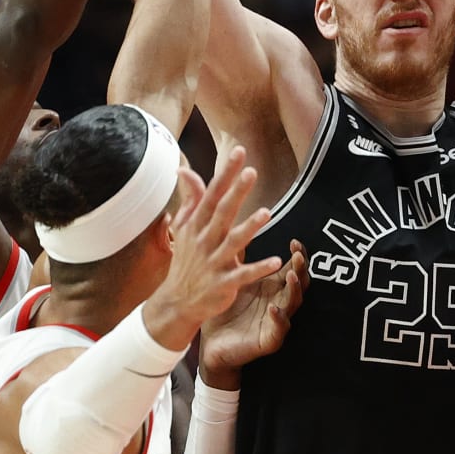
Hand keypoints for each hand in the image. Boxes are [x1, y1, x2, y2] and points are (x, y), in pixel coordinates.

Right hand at [141, 148, 284, 348]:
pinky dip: (259, 268)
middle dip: (236, 193)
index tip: (239, 152)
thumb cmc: (186, 259)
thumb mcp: (183, 227)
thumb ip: (190, 198)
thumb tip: (184, 169)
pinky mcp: (224, 284)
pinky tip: (276, 261)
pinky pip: (243, 275)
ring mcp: (214, 262)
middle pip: (222, 213)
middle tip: (252, 172)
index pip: (211, 194)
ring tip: (267, 212)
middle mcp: (205, 240)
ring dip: (250, 228)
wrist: (177, 301)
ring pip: (233, 242)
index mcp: (196, 225)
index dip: (225, 174)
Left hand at [200, 240, 308, 388]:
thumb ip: (237, 258)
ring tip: (290, 276)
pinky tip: (273, 308)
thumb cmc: (223, 310)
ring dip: (294, 290)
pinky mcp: (269, 339)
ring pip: (293, 304)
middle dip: (301, 269)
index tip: (295, 241)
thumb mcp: (231, 280)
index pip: (292, 267)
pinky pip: (280, 329)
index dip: (298, 255)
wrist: (211, 344)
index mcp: (271, 287)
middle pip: (298, 283)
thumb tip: (234, 227)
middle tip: (298, 256)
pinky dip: (279, 318)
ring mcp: (277, 321)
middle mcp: (279, 301)